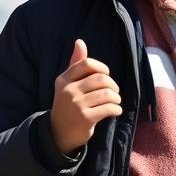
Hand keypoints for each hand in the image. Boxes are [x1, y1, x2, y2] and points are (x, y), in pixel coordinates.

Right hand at [49, 39, 122, 155]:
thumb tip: (79, 41)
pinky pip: (109, 108)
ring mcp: (76, 104)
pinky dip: (117, 109)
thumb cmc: (68, 104)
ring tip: (115, 102)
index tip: (106, 75)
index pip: (87, 64)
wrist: (59, 133)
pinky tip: (116, 111)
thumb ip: (75, 64)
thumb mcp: (68, 84)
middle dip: (113, 85)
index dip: (102, 68)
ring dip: (116, 98)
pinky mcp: (85, 118)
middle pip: (101, 79)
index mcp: (64, 79)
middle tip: (114, 92)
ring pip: (107, 94)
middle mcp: (68, 90)